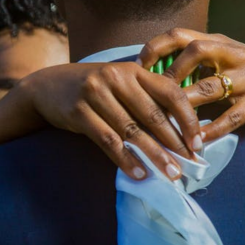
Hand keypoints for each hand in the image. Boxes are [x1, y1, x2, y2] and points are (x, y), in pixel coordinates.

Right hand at [17, 62, 202, 180]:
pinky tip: (139, 173)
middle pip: (153, 114)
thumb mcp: (119, 84)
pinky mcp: (79, 112)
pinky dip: (125, 159)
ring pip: (132, 130)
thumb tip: (179, 131)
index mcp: (133, 70)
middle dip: (174, 143)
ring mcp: (95, 93)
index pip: (169, 92)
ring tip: (169, 173)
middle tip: (189, 165)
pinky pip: (108, 140)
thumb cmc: (92, 89)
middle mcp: (116, 77)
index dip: (187, 118)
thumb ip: (145, 99)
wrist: (47, 86)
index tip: (198, 142)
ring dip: (154, 155)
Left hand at [137, 28, 244, 140]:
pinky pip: (230, 118)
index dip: (155, 48)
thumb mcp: (222, 57)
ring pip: (209, 88)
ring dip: (184, 106)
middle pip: (195, 52)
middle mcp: (232, 54)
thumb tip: (150, 76)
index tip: (137, 68)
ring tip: (165, 123)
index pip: (180, 35)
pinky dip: (211, 131)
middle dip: (170, 73)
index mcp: (218, 42)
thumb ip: (193, 61)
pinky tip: (195, 141)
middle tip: (152, 96)